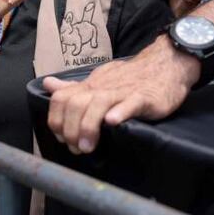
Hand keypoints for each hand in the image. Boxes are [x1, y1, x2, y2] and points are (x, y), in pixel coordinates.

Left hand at [44, 35, 196, 153]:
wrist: (165, 65)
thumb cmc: (131, 78)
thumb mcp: (99, 81)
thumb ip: (74, 88)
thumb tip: (48, 85)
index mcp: (91, 86)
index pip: (61, 98)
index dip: (56, 120)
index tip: (62, 138)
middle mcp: (103, 87)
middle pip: (76, 103)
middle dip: (71, 129)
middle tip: (78, 149)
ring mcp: (123, 91)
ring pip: (99, 103)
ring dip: (89, 126)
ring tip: (88, 146)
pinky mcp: (144, 97)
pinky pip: (131, 103)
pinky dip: (120, 112)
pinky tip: (113, 122)